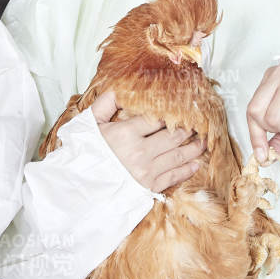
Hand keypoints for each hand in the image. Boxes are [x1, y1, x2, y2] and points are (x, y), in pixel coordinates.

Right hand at [88, 89, 202, 192]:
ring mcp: (146, 172)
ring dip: (194, 147)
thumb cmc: (82, 155)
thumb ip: (105, 104)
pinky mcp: (148, 188)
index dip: (173, 112)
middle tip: (200, 122)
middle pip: (173, 136)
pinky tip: (196, 163)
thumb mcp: (88, 125)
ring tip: (204, 140)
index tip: (184, 107)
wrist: (75, 190)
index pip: (157, 119)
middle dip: (189, 128)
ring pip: (178, 155)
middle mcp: (139, 152)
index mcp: (125, 134)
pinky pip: (174, 177)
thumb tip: (118, 88)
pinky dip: (188, 169)